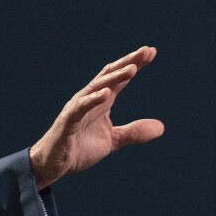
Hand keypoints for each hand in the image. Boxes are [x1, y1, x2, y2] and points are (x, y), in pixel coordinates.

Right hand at [29, 46, 163, 189]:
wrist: (54, 164)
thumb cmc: (79, 148)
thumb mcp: (112, 140)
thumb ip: (134, 132)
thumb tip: (161, 127)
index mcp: (101, 101)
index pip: (119, 78)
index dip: (134, 64)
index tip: (151, 52)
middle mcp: (89, 99)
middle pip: (110, 75)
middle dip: (128, 62)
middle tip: (146, 51)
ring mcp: (77, 108)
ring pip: (97, 87)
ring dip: (114, 78)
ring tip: (132, 70)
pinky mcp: (68, 122)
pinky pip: (81, 108)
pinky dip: (93, 100)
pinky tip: (107, 94)